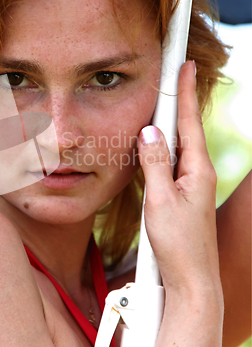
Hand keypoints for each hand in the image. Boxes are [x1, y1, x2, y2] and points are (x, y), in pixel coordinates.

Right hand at [138, 60, 221, 298]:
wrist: (192, 279)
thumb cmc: (178, 244)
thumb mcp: (160, 201)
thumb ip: (154, 164)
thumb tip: (149, 132)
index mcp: (197, 170)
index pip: (189, 122)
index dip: (186, 93)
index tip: (186, 66)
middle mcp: (198, 174)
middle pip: (186, 129)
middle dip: (180, 101)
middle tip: (175, 76)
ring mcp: (191, 185)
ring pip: (178, 146)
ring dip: (170, 124)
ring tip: (162, 104)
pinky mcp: (183, 195)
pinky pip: (172, 162)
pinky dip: (163, 147)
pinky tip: (155, 145)